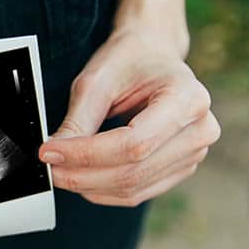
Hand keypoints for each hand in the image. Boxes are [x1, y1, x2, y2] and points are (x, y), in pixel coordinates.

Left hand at [38, 25, 219, 206]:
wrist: (152, 55)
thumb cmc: (129, 62)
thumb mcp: (96, 82)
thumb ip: (78, 121)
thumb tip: (54, 156)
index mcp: (188, 98)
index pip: (133, 143)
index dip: (86, 154)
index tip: (50, 152)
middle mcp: (200, 129)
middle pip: (133, 170)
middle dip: (82, 174)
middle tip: (48, 168)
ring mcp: (194, 153)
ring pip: (133, 187)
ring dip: (90, 186)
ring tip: (61, 171)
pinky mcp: (181, 169)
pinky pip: (138, 192)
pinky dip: (104, 190)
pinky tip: (82, 178)